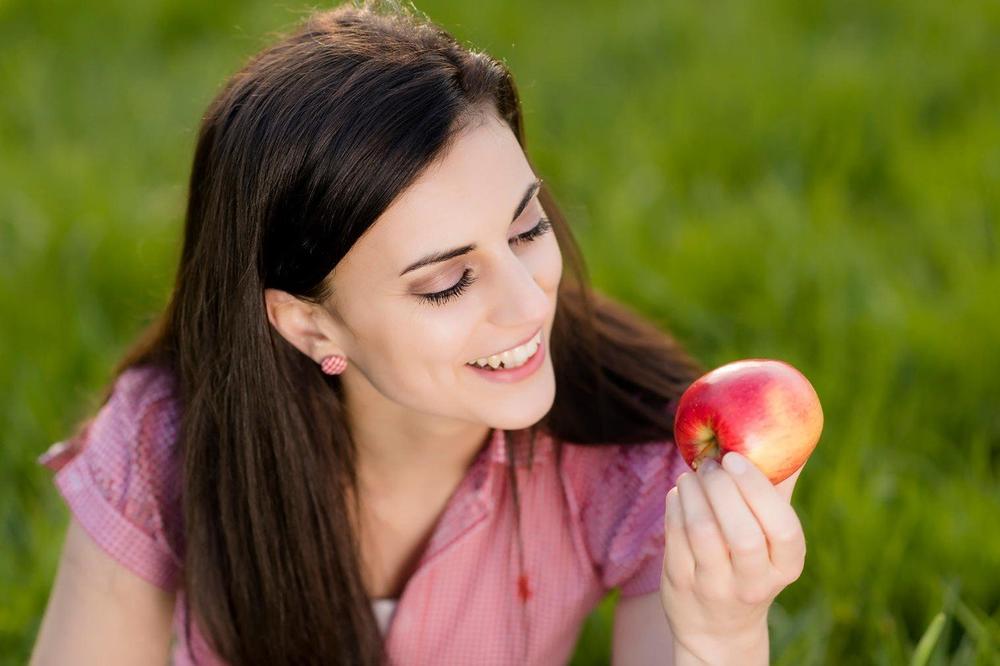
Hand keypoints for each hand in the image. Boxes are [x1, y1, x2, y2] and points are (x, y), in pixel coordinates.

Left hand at [659, 451, 806, 660]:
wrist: (718, 628)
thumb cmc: (750, 562)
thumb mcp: (772, 538)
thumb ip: (778, 490)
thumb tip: (790, 434)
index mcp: (787, 566)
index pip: (783, 530)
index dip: (758, 491)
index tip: (735, 460)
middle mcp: (754, 582)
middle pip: (741, 534)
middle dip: (721, 488)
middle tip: (711, 462)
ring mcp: (714, 585)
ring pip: (702, 531)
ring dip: (694, 492)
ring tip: (694, 474)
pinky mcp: (681, 583)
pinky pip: (675, 534)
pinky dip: (675, 504)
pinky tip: (681, 492)